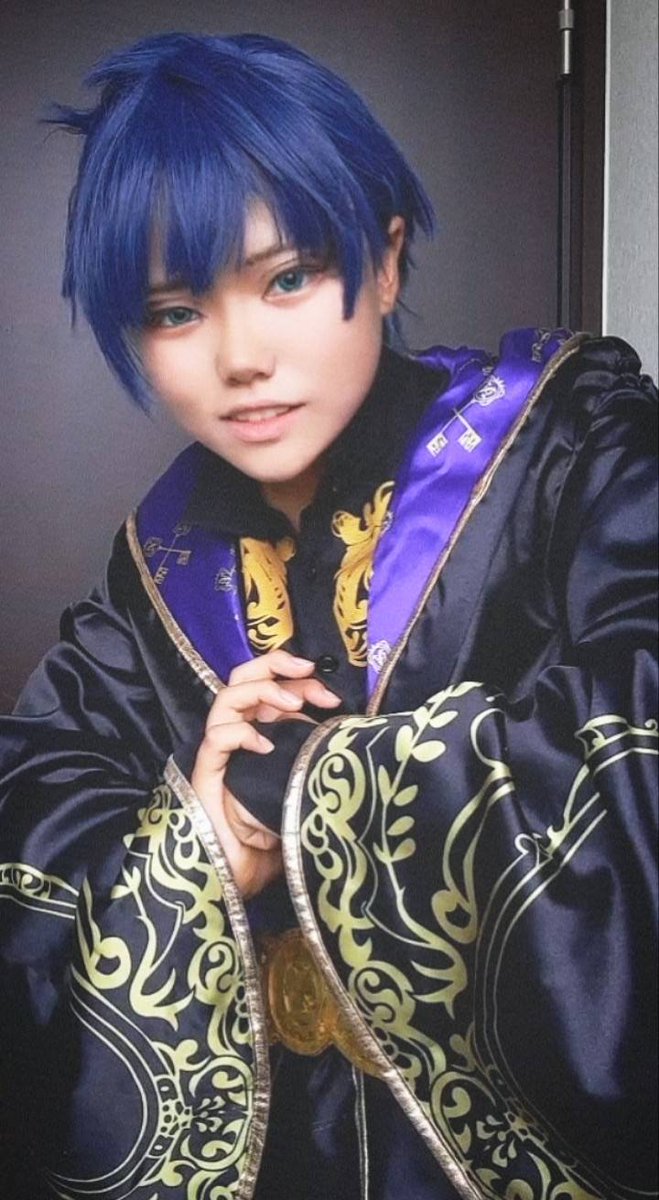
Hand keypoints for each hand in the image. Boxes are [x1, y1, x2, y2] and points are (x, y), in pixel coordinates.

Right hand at [191, 651, 339, 896]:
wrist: (238, 876)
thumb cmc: (271, 835)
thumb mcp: (302, 789)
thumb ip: (314, 761)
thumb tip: (349, 739)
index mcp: (258, 733)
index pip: (273, 688)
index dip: (301, 682)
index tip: (331, 696)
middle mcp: (236, 736)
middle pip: (244, 678)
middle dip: (276, 666)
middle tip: (308, 672)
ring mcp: (219, 753)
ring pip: (228, 697)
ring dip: (263, 692)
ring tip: (292, 706)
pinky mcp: (206, 772)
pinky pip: (217, 737)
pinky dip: (242, 733)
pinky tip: (265, 745)